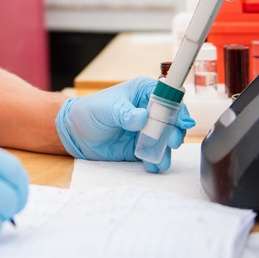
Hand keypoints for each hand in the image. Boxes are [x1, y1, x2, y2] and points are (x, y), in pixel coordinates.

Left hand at [55, 76, 194, 171]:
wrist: (76, 133)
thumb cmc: (90, 111)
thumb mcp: (106, 109)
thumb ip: (124, 113)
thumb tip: (142, 118)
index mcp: (143, 92)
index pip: (168, 97)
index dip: (178, 108)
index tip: (182, 121)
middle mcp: (149, 110)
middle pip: (172, 120)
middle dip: (175, 132)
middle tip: (172, 142)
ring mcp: (147, 130)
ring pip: (166, 139)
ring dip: (167, 150)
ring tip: (161, 160)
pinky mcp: (142, 147)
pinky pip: (155, 154)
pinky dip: (156, 160)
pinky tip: (152, 165)